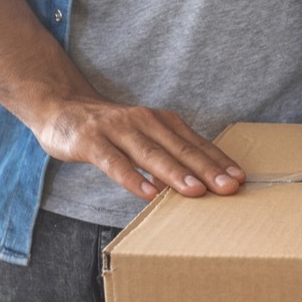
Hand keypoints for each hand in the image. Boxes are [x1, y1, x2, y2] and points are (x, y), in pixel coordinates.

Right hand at [33, 95, 245, 200]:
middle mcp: (144, 122)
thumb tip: (201, 182)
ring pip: (151, 154)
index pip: (196, 144)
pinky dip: (133, 178)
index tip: (240, 178)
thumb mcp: (145, 136)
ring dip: (175, 173)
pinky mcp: (91, 142)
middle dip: (207, 169)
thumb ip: (169, 155)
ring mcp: (117, 130)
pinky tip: (149, 194)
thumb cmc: (112, 129)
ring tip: (196, 191)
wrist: (61, 107)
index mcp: (162, 122)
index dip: (218, 161)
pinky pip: (115, 163)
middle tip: (230, 187)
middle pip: (180, 148)